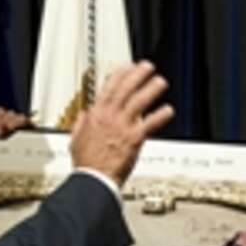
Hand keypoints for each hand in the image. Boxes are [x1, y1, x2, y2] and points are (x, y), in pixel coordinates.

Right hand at [69, 61, 173, 186]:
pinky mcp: (134, 139)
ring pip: (138, 102)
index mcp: (96, 115)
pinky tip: (168, 110)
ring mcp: (122, 126)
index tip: (128, 67)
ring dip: (151, 90)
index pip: (109, 88)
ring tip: (160, 82)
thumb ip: (81, 125)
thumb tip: (83, 116)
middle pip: (126, 90)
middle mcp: (110, 117)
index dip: (120, 75)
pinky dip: (160, 116)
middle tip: (148, 67)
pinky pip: (149, 124)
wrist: (94, 179)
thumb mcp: (76, 140)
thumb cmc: (87, 164)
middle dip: (137, 75)